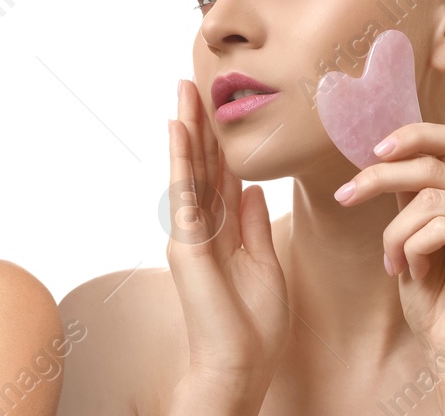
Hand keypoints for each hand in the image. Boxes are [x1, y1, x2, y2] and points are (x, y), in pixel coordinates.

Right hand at [165, 79, 286, 414]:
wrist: (240, 363)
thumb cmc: (253, 325)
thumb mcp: (264, 263)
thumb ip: (253, 224)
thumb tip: (253, 188)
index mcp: (223, 231)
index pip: (220, 175)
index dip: (218, 141)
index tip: (217, 107)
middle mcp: (201, 226)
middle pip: (201, 164)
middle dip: (198, 123)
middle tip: (191, 81)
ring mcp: (190, 232)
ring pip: (189, 169)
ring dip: (186, 128)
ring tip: (183, 90)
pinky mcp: (187, 241)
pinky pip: (184, 190)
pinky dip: (181, 157)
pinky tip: (180, 128)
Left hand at [334, 123, 444, 378]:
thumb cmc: (433, 297)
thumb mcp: (411, 232)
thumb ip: (410, 195)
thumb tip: (380, 152)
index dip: (410, 135)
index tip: (372, 151)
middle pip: (431, 167)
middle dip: (379, 180)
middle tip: (345, 197)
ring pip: (429, 201)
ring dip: (395, 233)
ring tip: (393, 261)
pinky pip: (439, 228)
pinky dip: (413, 249)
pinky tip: (416, 273)